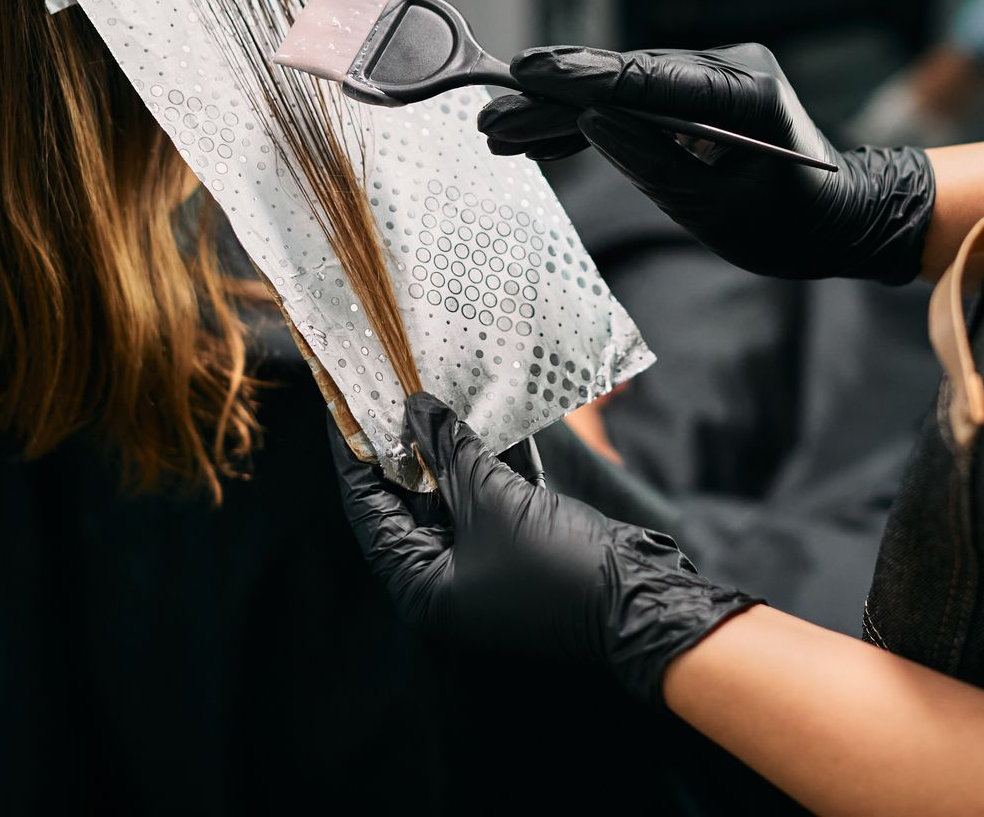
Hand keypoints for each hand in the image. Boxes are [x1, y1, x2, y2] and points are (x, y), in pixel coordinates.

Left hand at [329, 393, 756, 703]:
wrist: (639, 598)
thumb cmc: (554, 565)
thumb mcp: (492, 501)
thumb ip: (448, 452)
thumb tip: (416, 408)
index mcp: (420, 583)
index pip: (367, 508)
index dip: (354, 453)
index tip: (344, 404)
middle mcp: (442, 576)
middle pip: (406, 497)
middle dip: (401, 440)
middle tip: (386, 385)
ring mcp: (479, 560)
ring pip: (448, 489)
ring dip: (444, 442)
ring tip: (426, 385)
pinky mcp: (514, 541)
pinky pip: (485, 492)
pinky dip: (482, 455)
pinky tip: (477, 408)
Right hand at [477, 43, 935, 282]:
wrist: (842, 219)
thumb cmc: (792, 226)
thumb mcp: (720, 211)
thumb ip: (652, 164)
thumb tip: (590, 124)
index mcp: (742, 92)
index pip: (645, 78)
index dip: (579, 76)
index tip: (524, 72)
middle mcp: (725, 69)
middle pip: (621, 80)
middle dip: (551, 99)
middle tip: (491, 117)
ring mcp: (710, 78)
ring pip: (618, 91)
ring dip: (559, 113)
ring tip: (500, 132)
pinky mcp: (696, 96)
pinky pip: (633, 104)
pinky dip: (588, 123)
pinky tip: (542, 140)